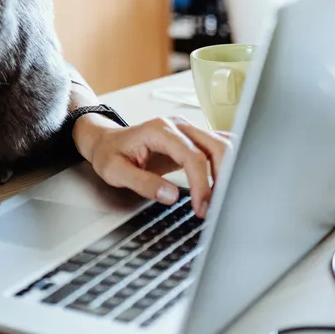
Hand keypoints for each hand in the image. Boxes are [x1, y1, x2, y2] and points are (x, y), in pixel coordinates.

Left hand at [74, 114, 230, 217]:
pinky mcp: (193, 139)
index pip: (193, 156)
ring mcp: (188, 130)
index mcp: (159, 130)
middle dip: (221, 178)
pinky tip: (227, 182)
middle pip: (216, 146)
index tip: (201, 207)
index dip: (201, 183)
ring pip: (223, 144)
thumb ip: (143, 183)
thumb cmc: (110, 153)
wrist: (106, 141)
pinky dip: (228, 163)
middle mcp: (178, 126)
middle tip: (214, 207)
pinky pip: (219, 146)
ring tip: (220, 198)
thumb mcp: (115, 171)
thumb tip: (171, 195)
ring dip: (228, 171)